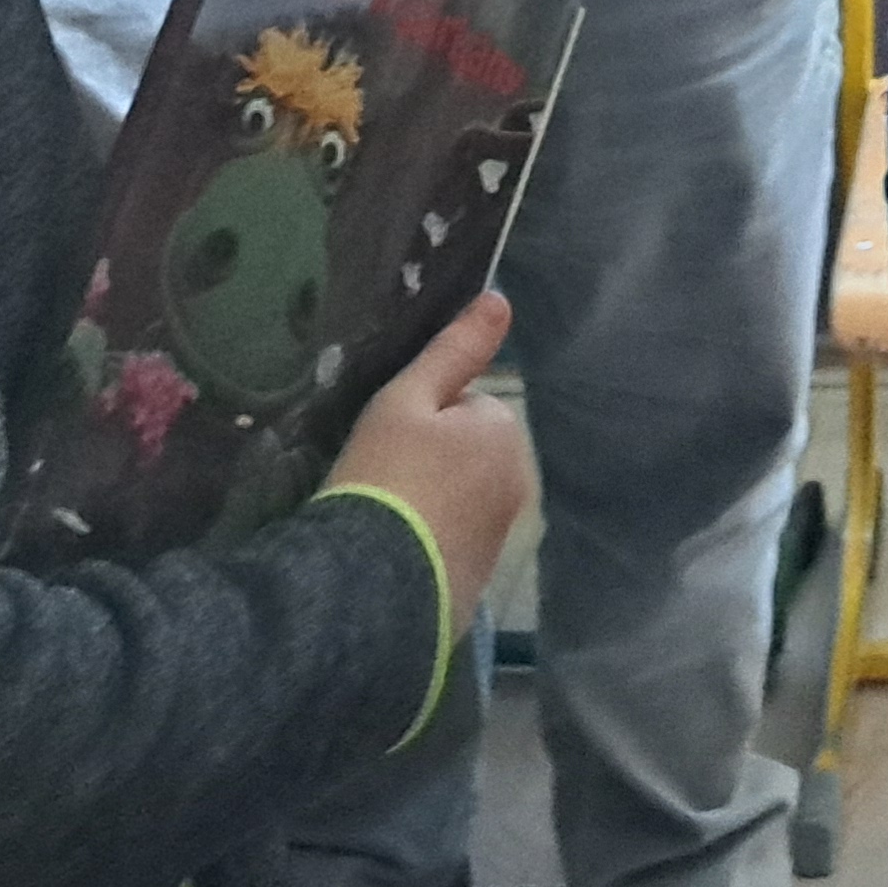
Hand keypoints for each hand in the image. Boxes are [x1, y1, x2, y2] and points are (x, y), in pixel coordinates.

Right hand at [329, 289, 534, 619]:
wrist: (370, 585)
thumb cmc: (384, 477)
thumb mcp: (407, 399)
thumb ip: (455, 351)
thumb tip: (501, 300)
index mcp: (505, 432)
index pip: (463, 406)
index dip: (420, 419)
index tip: (388, 443)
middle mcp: (517, 482)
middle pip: (466, 454)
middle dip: (432, 462)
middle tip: (382, 482)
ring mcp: (500, 535)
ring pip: (460, 499)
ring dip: (431, 504)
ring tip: (384, 520)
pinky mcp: (479, 578)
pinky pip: (452, 544)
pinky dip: (429, 544)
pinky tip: (395, 553)